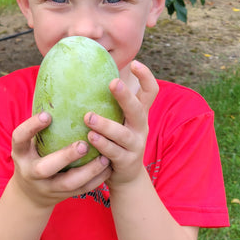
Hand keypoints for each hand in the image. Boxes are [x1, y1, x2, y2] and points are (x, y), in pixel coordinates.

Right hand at [11, 111, 111, 207]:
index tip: (46, 115)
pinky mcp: (62, 197)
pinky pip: (81, 190)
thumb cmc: (33, 156)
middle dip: (65, 157)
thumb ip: (40, 126)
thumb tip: (60, 89)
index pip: (20, 139)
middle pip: (45, 168)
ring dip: (88, 171)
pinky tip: (109, 167)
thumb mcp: (29, 143)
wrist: (30, 195)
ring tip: (104, 158)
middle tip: (84, 144)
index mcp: (20, 153)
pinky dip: (96, 180)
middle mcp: (31, 172)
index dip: (31, 127)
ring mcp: (46, 188)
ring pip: (68, 184)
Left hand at [84, 60, 158, 187]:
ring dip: (105, 125)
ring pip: (122, 134)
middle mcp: (141, 127)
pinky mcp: (126, 161)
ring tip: (88, 117)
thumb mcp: (120, 120)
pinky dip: (101, 144)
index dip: (146, 76)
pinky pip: (113, 152)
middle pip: (137, 109)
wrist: (126, 176)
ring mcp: (135, 145)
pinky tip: (89, 137)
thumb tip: (88, 71)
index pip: (151, 91)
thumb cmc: (117, 140)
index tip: (135, 63)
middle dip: (126, 96)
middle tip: (113, 83)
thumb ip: (111, 102)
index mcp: (140, 113)